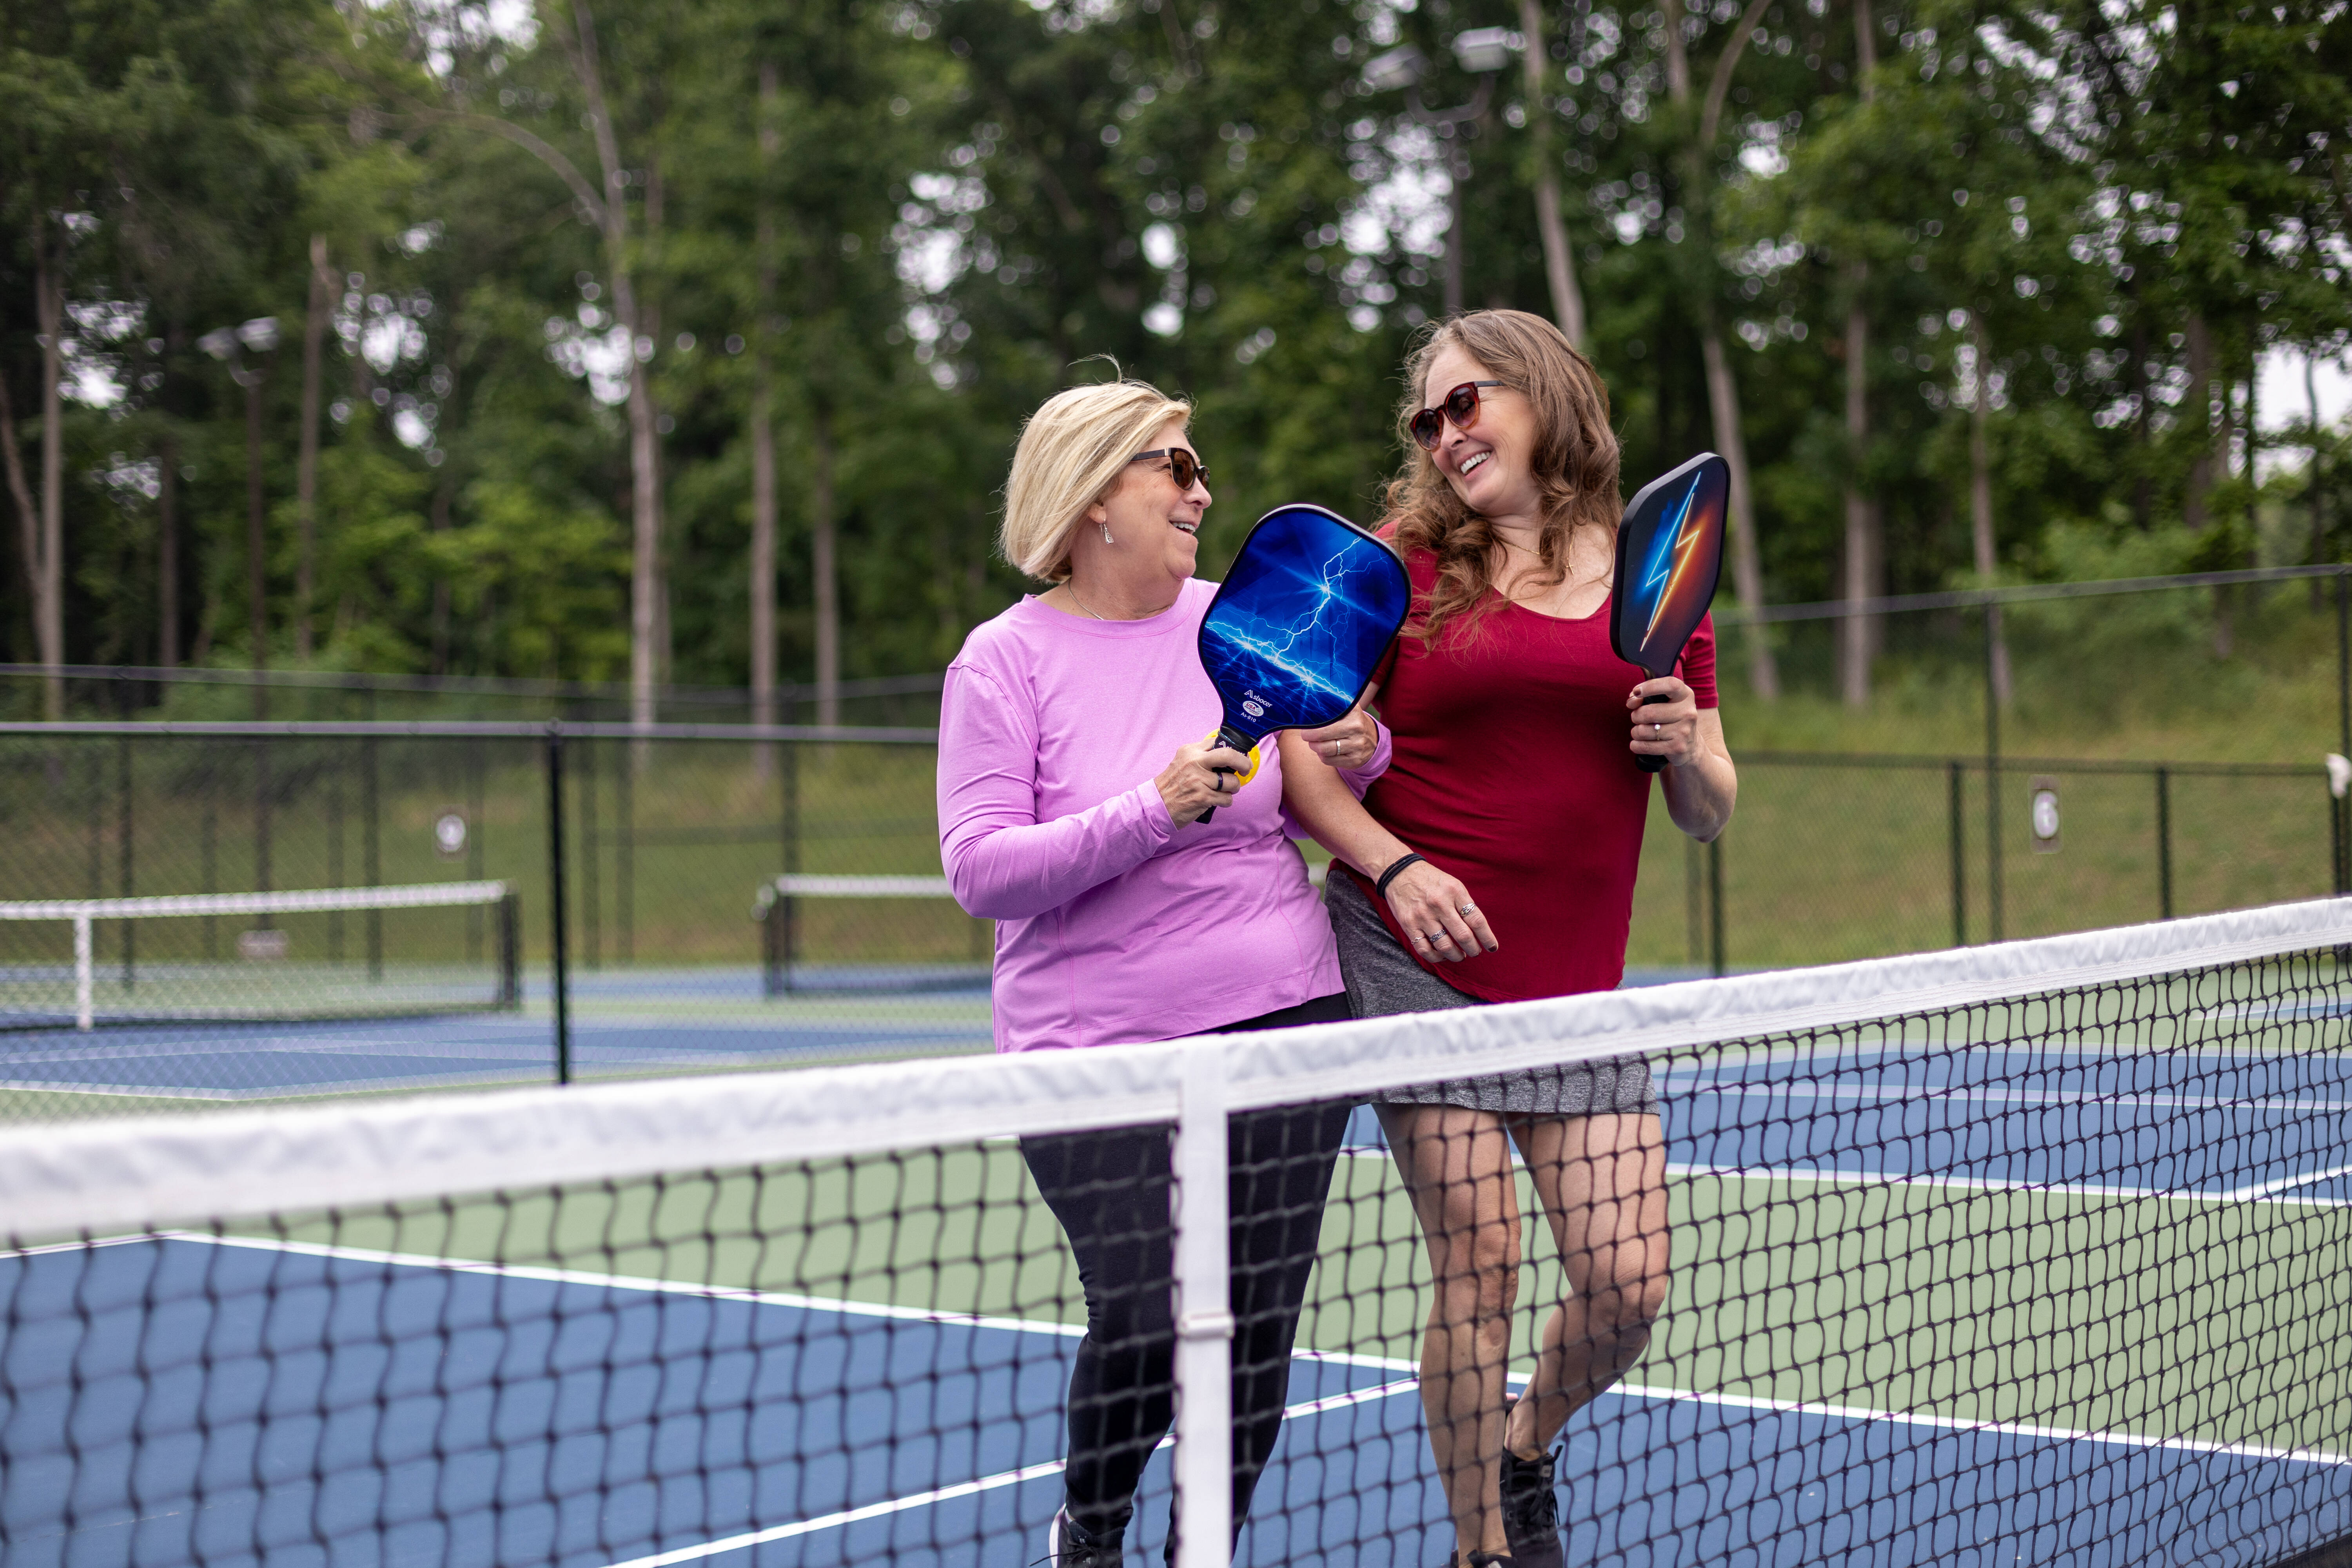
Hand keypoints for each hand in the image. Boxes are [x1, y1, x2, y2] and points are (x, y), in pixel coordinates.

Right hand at [1156, 738, 1253, 825]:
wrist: (1156, 805)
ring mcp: (1199, 780)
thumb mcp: (1182, 762)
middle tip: (1245, 768)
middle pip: (1229, 755)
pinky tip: (1215, 801)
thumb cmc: (1172, 785)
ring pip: (1231, 782)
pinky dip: (1225, 801)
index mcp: (1190, 751)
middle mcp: (1194, 762)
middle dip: (1243, 762)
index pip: (1217, 742)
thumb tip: (1226, 755)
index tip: (1238, 757)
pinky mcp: (1203, 797)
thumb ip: (1200, 756)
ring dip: (1232, 789)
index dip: (1232, 750)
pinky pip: (1227, 798)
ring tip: (1222, 791)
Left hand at [1294, 707, 1379, 771]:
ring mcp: (1357, 746)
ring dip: (1315, 747)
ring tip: (1315, 743)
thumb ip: (1331, 702)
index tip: (1306, 726)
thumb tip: (1309, 700)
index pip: (1324, 721)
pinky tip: (1326, 750)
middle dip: (1309, 737)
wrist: (1372, 738)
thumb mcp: (1346, 708)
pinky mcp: (1355, 760)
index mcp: (1352, 713)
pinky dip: (1323, 756)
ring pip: (1323, 750)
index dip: (1311, 726)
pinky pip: (1328, 760)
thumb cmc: (1351, 721)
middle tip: (1307, 735)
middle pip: (1321, 736)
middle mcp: (1356, 728)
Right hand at [1376, 854, 1497, 962]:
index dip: (1487, 937)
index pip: (1476, 920)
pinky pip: (1425, 949)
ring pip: (1445, 946)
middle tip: (1475, 951)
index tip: (1492, 947)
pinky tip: (1442, 955)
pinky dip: (1436, 957)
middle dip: (1473, 949)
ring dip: (1456, 955)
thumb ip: (1465, 904)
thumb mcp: (1453, 884)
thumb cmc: (1431, 880)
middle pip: (1463, 936)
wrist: (1400, 872)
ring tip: (1460, 955)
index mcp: (1454, 891)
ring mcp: (1423, 915)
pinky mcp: (1409, 924)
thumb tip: (1479, 930)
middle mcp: (1439, 904)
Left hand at [1627, 677, 1700, 767]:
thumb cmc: (1670, 718)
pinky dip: (1636, 745)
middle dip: (1636, 716)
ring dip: (1636, 732)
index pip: (1670, 685)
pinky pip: (1645, 746)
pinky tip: (1639, 743)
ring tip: (1641, 731)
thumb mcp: (1664, 702)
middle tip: (1638, 718)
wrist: (1690, 745)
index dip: (1650, 686)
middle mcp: (1688, 712)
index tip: (1637, 691)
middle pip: (1649, 712)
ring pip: (1644, 731)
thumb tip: (1632, 701)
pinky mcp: (1677, 748)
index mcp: (1685, 695)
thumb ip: (1645, 697)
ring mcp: (1683, 731)